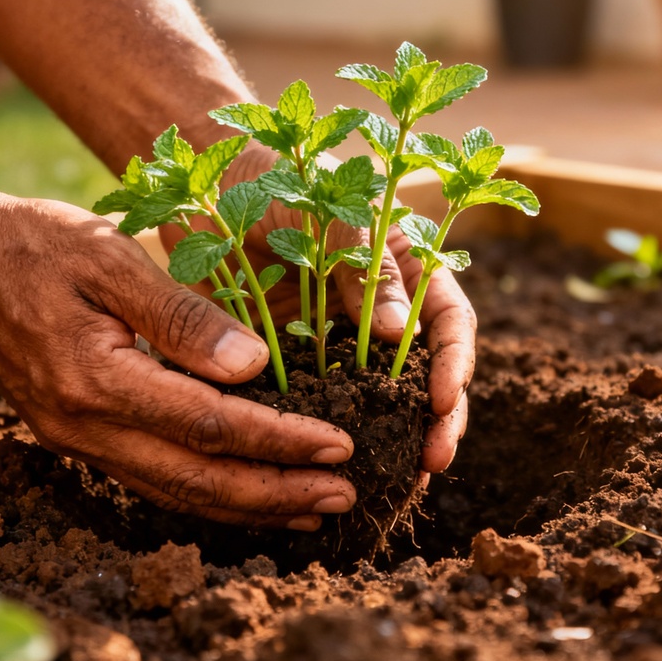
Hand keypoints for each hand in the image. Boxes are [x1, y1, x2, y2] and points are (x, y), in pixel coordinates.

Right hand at [0, 194, 356, 529]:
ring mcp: (76, 440)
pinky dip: (206, 496)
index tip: (338, 446)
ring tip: (309, 514)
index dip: (279, 441)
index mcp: (97, 378)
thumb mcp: (110, 257)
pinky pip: (151, 481)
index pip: (209, 425)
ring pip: (175, 493)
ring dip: (247, 507)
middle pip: (197, 479)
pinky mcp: (74, 438)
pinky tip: (242, 496)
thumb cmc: (34, 244)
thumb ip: (180, 314)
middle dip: (276, 494)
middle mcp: (84, 426)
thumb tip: (252, 366)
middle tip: (343, 499)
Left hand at [161, 147, 474, 474]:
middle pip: (427, 371)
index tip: (442, 400)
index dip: (453, 361)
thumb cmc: (278, 179)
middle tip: (431, 460)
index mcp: (406, 266)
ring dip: (396, 439)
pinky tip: (332, 468)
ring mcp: (343, 340)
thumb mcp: (328, 210)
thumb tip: (396, 332)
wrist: (208, 188)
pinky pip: (326, 405)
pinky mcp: (301, 361)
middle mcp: (383, 309)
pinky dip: (336, 436)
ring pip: (383, 399)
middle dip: (438, 418)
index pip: (449, 319)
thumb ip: (365, 263)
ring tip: (398, 481)